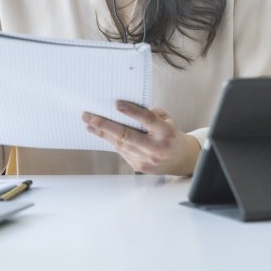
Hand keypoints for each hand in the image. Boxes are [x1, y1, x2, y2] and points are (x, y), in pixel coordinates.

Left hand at [82, 101, 200, 175]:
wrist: (182, 160)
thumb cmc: (172, 135)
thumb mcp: (167, 120)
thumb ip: (150, 114)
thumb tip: (126, 108)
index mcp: (165, 132)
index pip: (147, 120)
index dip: (132, 112)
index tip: (116, 104)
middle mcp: (156, 147)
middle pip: (126, 135)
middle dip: (105, 125)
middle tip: (89, 116)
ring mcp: (146, 159)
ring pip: (120, 145)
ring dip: (102, 133)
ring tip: (89, 123)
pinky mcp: (139, 166)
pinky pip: (122, 151)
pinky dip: (111, 141)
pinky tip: (101, 133)